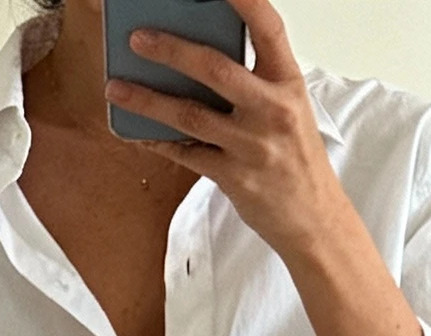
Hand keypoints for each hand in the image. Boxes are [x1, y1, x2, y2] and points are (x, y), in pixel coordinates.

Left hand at [106, 0, 342, 259]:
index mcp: (288, 83)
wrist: (314, 218)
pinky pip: (186, 154)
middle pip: (216, 69)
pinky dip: (158, 141)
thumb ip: (255, 77)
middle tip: (137, 38)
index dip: (244, 0)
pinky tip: (135, 130)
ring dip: (148, 100)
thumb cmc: (296, 156)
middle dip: (172, 50)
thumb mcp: (288, 106)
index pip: (268, 28)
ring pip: (191, 115)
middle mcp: (272, 110)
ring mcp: (252, 146)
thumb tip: (201, 49)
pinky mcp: (234, 177)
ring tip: (116, 87)